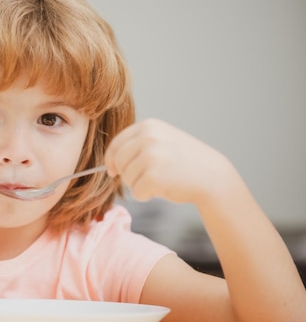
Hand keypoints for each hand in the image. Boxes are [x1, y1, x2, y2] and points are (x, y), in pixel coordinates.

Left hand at [104, 119, 235, 203]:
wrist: (212, 176)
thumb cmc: (184, 161)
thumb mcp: (162, 140)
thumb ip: (138, 144)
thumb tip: (110, 162)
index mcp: (149, 126)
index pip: (116, 143)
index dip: (111, 159)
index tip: (113, 170)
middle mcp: (148, 137)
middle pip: (118, 161)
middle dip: (126, 174)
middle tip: (144, 178)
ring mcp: (151, 156)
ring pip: (126, 178)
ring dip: (138, 185)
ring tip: (160, 180)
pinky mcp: (154, 176)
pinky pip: (136, 192)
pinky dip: (145, 195)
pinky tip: (162, 189)